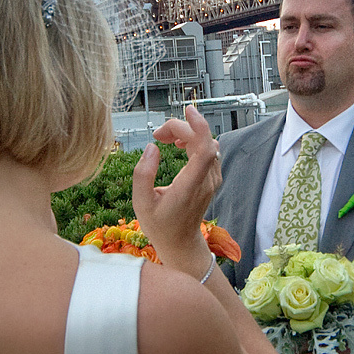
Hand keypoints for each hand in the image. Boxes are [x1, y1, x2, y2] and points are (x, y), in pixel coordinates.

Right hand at [132, 105, 220, 273]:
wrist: (180, 242)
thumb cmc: (159, 225)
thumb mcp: (141, 202)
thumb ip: (143, 174)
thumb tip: (151, 147)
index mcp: (190, 186)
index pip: (205, 149)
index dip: (199, 126)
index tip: (187, 111)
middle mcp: (207, 180)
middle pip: (203, 141)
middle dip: (180, 129)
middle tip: (157, 134)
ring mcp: (212, 179)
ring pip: (207, 143)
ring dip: (188, 134)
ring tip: (164, 138)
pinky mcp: (212, 178)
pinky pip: (208, 151)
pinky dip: (194, 141)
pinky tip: (178, 145)